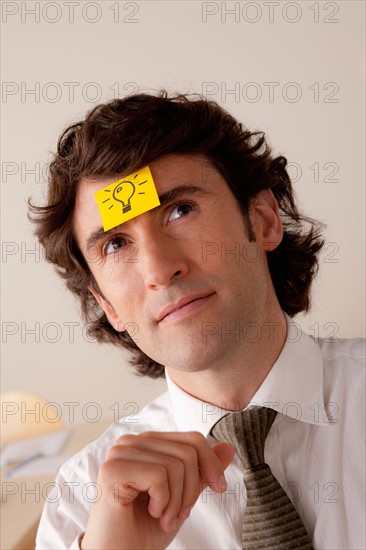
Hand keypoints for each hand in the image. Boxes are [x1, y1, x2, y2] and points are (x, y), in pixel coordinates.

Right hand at [81, 431, 233, 549]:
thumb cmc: (144, 529)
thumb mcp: (183, 497)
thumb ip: (201, 471)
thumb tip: (228, 447)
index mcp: (146, 443)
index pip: (191, 439)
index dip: (211, 464)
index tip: (220, 488)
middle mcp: (131, 442)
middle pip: (187, 452)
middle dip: (192, 490)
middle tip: (179, 515)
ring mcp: (119, 453)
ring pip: (175, 465)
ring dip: (176, 501)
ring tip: (163, 517)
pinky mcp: (112, 469)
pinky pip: (159, 476)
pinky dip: (163, 502)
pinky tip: (151, 512)